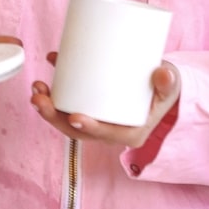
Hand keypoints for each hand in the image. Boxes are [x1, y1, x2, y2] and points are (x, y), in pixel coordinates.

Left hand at [30, 52, 180, 148]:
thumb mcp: (171, 87)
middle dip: (54, 116)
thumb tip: (163, 73)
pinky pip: (70, 104)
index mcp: (130, 132)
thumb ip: (168, 82)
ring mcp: (99, 119)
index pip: (105, 136)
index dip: (87, 128)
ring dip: (49, 107)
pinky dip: (57, 92)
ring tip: (37, 88)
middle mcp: (110, 130)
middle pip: (78, 129)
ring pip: (69, 119)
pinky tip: (47, 76)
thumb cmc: (166, 88)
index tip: (72, 117)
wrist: (163, 84)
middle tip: (39, 97)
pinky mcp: (92, 106)